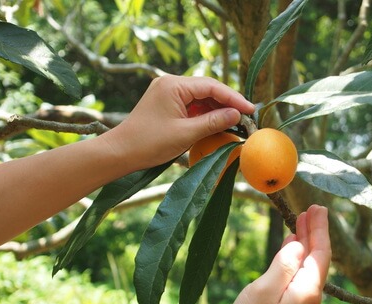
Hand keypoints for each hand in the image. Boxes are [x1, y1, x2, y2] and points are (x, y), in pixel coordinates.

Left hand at [103, 75, 254, 170]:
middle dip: (227, 102)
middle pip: (207, 89)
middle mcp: (170, 83)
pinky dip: (205, 114)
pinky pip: (191, 105)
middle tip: (246, 115)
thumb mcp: (186, 134)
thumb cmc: (149, 143)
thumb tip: (236, 115)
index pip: (211, 86)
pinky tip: (218, 122)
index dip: (233, 98)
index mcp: (173, 85)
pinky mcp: (166, 104)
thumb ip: (213, 122)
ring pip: (200, 97)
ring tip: (235, 121)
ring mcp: (167, 93)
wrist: (120, 152)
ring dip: (217, 109)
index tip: (250, 109)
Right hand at [224, 205, 330, 303]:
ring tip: (303, 220)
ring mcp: (302, 301)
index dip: (320, 229)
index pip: (320, 253)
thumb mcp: (265, 290)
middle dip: (316, 232)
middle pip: (317, 257)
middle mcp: (310, 296)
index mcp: (308, 291)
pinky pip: (299, 273)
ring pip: (308, 264)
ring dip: (307, 242)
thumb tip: (298, 244)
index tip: (319, 208)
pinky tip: (293, 246)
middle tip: (314, 208)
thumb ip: (285, 265)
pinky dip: (297, 256)